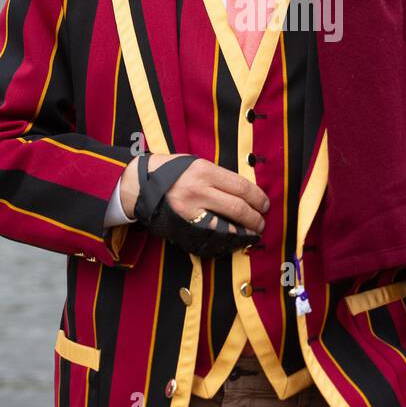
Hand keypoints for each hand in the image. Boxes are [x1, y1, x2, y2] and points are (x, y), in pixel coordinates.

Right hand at [121, 153, 268, 236]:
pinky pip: (210, 238)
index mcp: (204, 171)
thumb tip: (246, 192)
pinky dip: (226, 241)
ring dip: (244, 233)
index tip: (265, 205)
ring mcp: (190, 212)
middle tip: (261, 222)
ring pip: (227, 226)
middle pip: (238, 208)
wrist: (140, 185)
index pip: (241, 187)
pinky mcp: (183, 227)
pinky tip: (234, 241)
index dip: (259, 198)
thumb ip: (220, 177)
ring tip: (252, 233)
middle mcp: (198, 191)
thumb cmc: (172, 172)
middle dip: (255, 218)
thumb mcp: (197, 164)